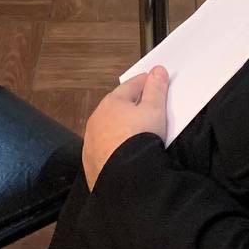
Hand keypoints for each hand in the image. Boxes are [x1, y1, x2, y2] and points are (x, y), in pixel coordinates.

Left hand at [82, 67, 168, 189]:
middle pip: (117, 106)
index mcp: (112, 102)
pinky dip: (113, 146)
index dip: (145, 82)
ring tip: (134, 131)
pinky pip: (104, 148)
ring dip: (119, 126)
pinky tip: (122, 152)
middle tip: (146, 106)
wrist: (124, 178)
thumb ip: (156, 89)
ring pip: (108, 127)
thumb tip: (157, 70)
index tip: (155, 81)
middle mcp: (97, 118)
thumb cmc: (140, 137)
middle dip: (130, 104)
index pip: (131, 85)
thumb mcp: (154, 110)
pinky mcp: (90, 162)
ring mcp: (91, 141)